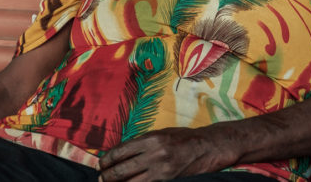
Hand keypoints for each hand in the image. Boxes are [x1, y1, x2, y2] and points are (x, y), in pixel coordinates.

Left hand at [99, 126, 236, 181]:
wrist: (208, 147)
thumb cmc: (184, 138)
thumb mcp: (162, 133)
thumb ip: (142, 142)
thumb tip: (120, 153)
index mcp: (152, 139)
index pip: (120, 152)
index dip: (106, 160)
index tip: (102, 164)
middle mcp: (155, 154)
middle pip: (121, 170)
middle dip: (106, 176)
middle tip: (101, 178)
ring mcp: (161, 171)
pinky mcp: (168, 181)